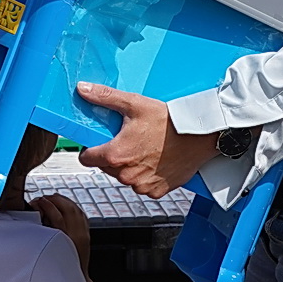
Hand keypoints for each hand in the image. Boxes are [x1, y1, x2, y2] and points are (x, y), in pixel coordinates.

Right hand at [33, 194, 90, 268]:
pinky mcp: (87, 234)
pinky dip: (73, 207)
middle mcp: (77, 234)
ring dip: (64, 201)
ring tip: (54, 198)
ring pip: (76, 209)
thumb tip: (37, 216)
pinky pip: (81, 214)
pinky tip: (66, 205)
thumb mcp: (49, 249)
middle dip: (56, 199)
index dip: (46, 205)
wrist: (76, 278)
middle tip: (45, 198)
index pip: (56, 215)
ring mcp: (84, 233)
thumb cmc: (61, 267)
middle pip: (68, 208)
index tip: (38, 201)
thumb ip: (44, 233)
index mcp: (66, 238)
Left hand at [75, 83, 219, 198]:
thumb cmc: (168, 120)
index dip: (91, 149)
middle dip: (113, 156)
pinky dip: (147, 177)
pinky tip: (156, 161)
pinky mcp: (157, 192)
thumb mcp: (134, 104)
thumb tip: (82, 89)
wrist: (199, 136)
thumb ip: (105, 97)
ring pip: (125, 178)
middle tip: (129, 140)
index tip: (101, 142)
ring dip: (129, 167)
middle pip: (106, 168)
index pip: (87, 159)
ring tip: (145, 150)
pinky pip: (143, 186)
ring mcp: (142, 185)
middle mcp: (126, 175)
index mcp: (115, 155)